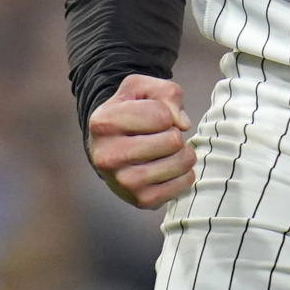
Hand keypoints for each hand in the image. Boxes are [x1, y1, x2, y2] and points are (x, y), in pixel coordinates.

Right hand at [88, 74, 196, 208]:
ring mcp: (123, 182)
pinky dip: (185, 173)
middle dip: (175, 134)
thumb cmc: (130, 112)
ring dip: (183, 153)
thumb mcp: (141, 89)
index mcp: (103, 123)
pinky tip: (171, 166)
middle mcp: (107, 156)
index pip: (161, 115)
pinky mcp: (140, 200)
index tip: (153, 117)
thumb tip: (182, 124)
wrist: (112, 148)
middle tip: (161, 136)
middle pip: (172, 140)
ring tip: (168, 150)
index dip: (166, 112)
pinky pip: (183, 184)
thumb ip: (166, 92)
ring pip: (179, 162)